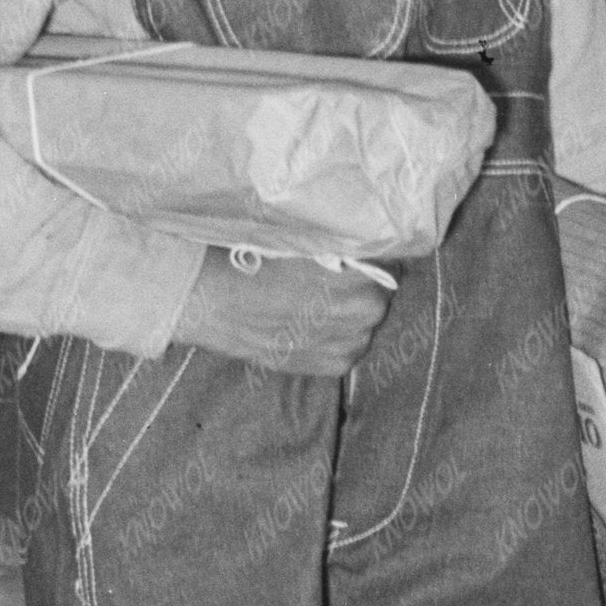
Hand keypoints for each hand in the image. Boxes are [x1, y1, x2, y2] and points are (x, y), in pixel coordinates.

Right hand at [177, 241, 392, 381]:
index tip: (355, 256)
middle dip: (362, 287)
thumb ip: (344, 245)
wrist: (215, 301)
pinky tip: (308, 325)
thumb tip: (366, 240)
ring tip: (315, 304)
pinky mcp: (334, 366)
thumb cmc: (258, 259)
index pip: (389, 263)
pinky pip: (348, 347)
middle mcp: (368, 313)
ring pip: (365, 323)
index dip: (372, 259)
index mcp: (365, 276)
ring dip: (349, 314)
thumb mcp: (308, 239)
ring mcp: (352, 344)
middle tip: (330, 280)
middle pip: (380, 294)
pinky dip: (335, 337)